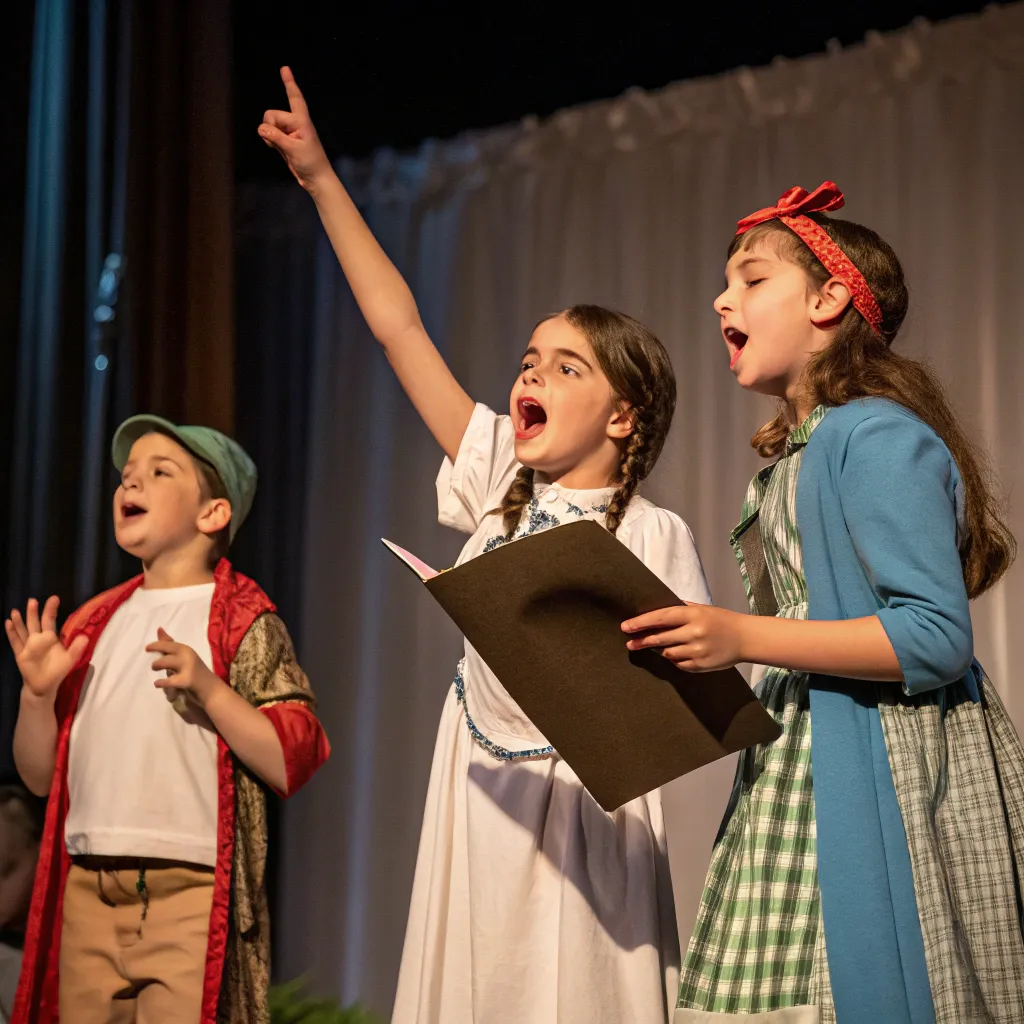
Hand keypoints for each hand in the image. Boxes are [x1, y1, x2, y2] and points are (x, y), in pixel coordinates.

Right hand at [5, 597, 87, 700]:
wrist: (44, 686)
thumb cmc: (58, 670)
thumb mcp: (70, 660)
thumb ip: (77, 648)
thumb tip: (85, 637)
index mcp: (51, 638)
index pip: (51, 621)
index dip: (51, 610)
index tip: (54, 598)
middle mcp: (39, 639)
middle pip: (35, 623)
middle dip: (34, 612)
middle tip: (33, 600)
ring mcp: (28, 646)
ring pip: (24, 630)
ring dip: (20, 620)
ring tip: (16, 610)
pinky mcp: (21, 654)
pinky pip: (15, 642)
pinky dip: (11, 633)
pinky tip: (8, 622)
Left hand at [147, 628, 220, 707]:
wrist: (211, 689)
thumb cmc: (194, 672)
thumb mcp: (183, 656)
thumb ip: (170, 645)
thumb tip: (159, 629)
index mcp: (186, 649)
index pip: (168, 643)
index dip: (156, 645)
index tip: (146, 648)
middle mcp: (187, 655)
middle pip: (166, 650)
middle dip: (156, 657)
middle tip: (155, 667)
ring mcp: (188, 667)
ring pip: (166, 662)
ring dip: (158, 667)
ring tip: (157, 676)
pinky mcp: (187, 680)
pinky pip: (170, 680)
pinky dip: (162, 682)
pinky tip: (158, 684)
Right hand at [258, 66, 332, 191]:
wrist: (316, 179)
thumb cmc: (311, 163)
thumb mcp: (293, 149)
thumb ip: (276, 137)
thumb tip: (261, 128)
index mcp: (301, 121)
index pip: (295, 98)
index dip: (289, 83)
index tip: (284, 68)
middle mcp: (294, 123)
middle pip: (271, 114)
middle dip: (270, 126)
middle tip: (282, 142)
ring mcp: (288, 132)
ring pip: (268, 125)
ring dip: (269, 135)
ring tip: (282, 148)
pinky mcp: (283, 141)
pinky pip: (269, 135)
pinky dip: (269, 141)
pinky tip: (277, 150)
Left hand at [621, 602, 749, 672]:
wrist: (746, 638)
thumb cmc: (722, 620)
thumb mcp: (701, 608)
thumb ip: (680, 610)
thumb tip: (655, 612)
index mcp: (693, 615)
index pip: (660, 618)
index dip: (641, 622)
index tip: (626, 626)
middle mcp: (694, 632)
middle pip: (660, 638)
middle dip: (642, 641)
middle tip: (629, 643)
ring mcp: (697, 651)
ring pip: (667, 653)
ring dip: (661, 650)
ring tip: (659, 646)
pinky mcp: (700, 665)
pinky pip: (678, 664)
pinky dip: (675, 659)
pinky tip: (679, 653)